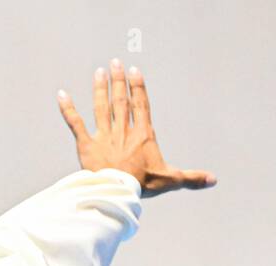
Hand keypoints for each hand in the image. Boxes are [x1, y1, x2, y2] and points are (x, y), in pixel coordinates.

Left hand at [57, 59, 215, 197]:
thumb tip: (213, 180)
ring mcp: (104, 136)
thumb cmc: (144, 185)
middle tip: (114, 63)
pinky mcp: (86, 146)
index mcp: (142, 135)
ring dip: (100, 89)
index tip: (134, 71)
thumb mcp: (170, 180)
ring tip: (99, 72)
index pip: (141, 105)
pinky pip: (76, 124)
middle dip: (118, 81)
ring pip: (101, 107)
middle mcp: (123, 131)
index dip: (138, 87)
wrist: (117, 191)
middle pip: (121, 101)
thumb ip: (191, 177)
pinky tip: (62, 95)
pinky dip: (68, 109)